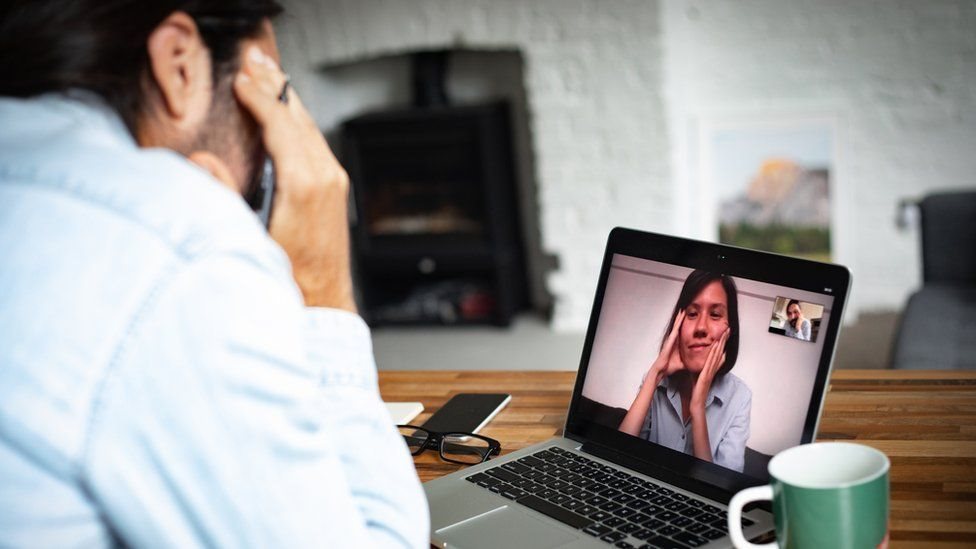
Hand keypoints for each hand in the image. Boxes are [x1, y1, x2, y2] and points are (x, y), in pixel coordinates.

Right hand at [233, 45, 355, 311]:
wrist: (323, 302)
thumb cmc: (288, 278)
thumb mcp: (246, 238)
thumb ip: (223, 197)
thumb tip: (201, 161)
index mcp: (304, 185)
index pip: (280, 125)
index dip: (258, 97)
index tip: (241, 78)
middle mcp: (325, 177)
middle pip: (297, 117)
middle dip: (274, 86)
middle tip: (254, 60)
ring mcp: (335, 180)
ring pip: (310, 126)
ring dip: (287, 99)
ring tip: (267, 75)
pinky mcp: (336, 187)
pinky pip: (316, 141)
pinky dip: (298, 120)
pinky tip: (286, 113)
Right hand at [648, 310, 686, 382]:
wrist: (662, 370)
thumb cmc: (670, 366)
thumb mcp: (683, 362)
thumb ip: (689, 360)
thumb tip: (698, 362)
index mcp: (677, 344)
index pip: (683, 333)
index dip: (686, 326)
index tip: (690, 319)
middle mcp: (674, 340)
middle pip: (679, 327)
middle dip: (682, 319)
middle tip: (686, 310)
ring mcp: (671, 338)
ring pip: (677, 325)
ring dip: (680, 317)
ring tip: (684, 309)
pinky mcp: (670, 338)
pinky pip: (676, 328)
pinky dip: (678, 321)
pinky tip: (681, 315)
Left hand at [690, 327, 729, 412]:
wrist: (697, 403)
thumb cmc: (697, 392)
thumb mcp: (699, 378)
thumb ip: (701, 371)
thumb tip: (701, 365)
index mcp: (710, 369)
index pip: (718, 354)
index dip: (722, 345)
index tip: (724, 335)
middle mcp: (712, 369)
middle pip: (720, 352)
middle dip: (724, 340)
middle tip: (728, 329)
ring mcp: (710, 371)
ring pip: (717, 355)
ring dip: (721, 343)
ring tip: (724, 333)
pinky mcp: (706, 374)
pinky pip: (711, 362)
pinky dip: (714, 353)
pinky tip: (716, 346)